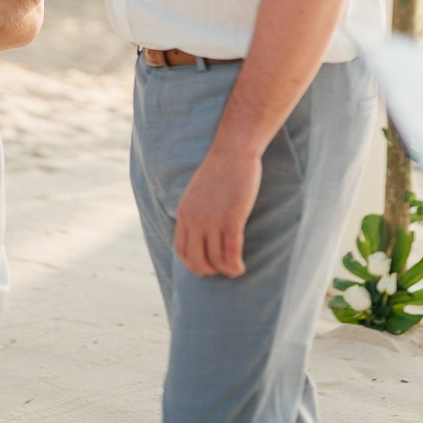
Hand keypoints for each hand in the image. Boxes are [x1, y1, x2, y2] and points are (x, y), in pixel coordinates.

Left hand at [174, 146, 261, 276]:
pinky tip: (241, 268)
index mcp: (184, 214)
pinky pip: (230, 253)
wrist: (232, 151)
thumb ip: (195, 212)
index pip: (182, 250)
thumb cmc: (219, 170)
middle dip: (209, 271)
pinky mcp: (231, 219)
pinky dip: (235, 266)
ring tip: (235, 270)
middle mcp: (194, 220)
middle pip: (196, 261)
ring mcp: (212, 221)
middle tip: (221, 270)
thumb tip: (200, 232)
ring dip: (225, 271)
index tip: (206, 265)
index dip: (193, 264)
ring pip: (215, 260)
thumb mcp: (197, 193)